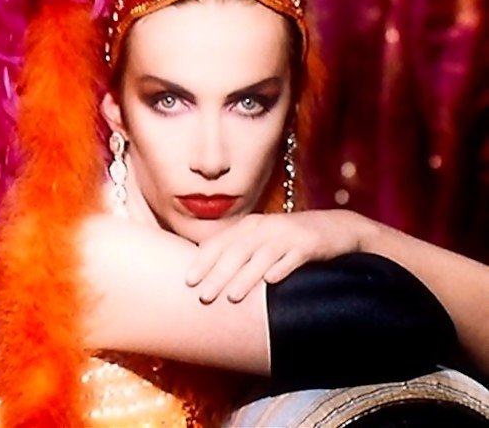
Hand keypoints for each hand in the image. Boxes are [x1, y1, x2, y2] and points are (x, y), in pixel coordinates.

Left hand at [186, 209, 369, 303]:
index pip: (220, 243)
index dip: (203, 261)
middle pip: (237, 252)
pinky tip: (272, 282)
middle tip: (204, 296)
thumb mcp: (263, 238)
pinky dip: (282, 268)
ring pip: (262, 257)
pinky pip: (293, 258)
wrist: (334, 227)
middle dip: (219, 275)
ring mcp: (287, 235)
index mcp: (250, 225)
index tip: (188, 281)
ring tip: (232, 297)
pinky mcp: (309, 244)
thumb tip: (209, 272)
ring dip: (246, 277)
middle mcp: (265, 227)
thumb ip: (239, 250)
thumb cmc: (290, 238)